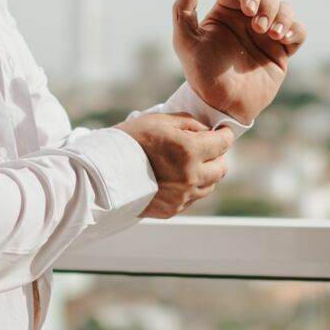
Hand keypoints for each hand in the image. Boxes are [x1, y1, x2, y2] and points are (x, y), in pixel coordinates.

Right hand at [112, 111, 232, 218]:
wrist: (104, 172)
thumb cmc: (130, 141)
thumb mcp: (160, 121)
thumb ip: (189, 123)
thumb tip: (208, 130)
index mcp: (190, 151)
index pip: (223, 143)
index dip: (225, 134)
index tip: (223, 131)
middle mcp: (191, 176)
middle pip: (222, 168)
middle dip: (218, 156)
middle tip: (209, 148)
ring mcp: (183, 196)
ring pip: (210, 185)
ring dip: (207, 173)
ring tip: (192, 164)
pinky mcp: (173, 209)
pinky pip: (193, 198)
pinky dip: (192, 187)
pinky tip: (178, 178)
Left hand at [172, 0, 306, 123]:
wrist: (222, 105)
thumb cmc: (200, 74)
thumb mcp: (186, 42)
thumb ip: (183, 10)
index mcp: (226, 12)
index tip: (249, 10)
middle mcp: (248, 19)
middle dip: (269, 6)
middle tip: (260, 29)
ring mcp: (266, 34)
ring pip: (286, 9)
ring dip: (284, 16)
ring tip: (274, 35)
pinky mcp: (282, 51)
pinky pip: (298, 31)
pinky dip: (296, 30)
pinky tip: (285, 40)